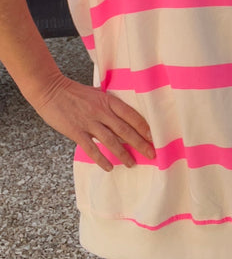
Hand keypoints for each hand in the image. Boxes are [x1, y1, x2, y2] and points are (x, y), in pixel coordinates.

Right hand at [32, 74, 155, 171]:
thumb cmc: (75, 92)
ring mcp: (89, 122)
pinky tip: (109, 167)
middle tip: (151, 154)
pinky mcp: (77, 132)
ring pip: (111, 141)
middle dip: (140, 143)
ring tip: (132, 163)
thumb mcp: (97, 94)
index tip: (154, 137)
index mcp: (108, 100)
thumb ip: (109, 105)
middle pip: (125, 130)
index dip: (143, 127)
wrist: (51, 90)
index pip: (131, 115)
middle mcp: (101, 111)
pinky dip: (101, 159)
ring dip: (123, 154)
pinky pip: (92, 148)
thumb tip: (123, 119)